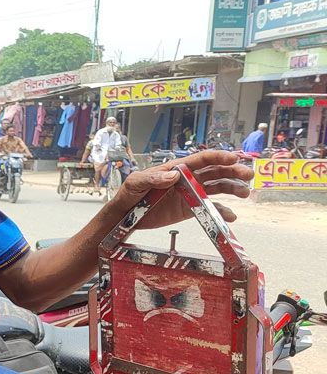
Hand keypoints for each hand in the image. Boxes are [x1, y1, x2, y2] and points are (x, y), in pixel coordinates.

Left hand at [110, 150, 251, 228]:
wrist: (125, 216)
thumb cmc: (129, 195)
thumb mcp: (135, 183)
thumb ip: (152, 178)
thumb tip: (172, 174)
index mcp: (176, 168)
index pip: (201, 159)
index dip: (219, 157)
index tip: (233, 158)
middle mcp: (187, 179)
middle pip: (215, 171)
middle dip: (233, 171)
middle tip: (248, 175)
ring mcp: (190, 193)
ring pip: (217, 187)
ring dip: (233, 188)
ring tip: (245, 192)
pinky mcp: (190, 209)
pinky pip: (210, 208)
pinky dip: (223, 211)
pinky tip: (232, 217)